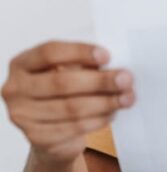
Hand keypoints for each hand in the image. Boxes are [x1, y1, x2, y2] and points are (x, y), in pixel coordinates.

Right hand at [1, 41, 134, 166]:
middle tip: (126, 79)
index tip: (107, 55)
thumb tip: (117, 68)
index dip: (80, 52)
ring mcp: (22, 115)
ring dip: (105, 102)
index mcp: (22, 63)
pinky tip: (112, 112)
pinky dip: (98, 119)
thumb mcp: (69, 70)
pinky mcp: (37, 137)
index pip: (50, 52)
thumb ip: (85, 65)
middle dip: (100, 81)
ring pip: (71, 107)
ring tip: (127, 97)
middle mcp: (15, 89)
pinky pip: (74, 127)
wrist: (51, 128)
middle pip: (62, 82)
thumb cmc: (62, 90)